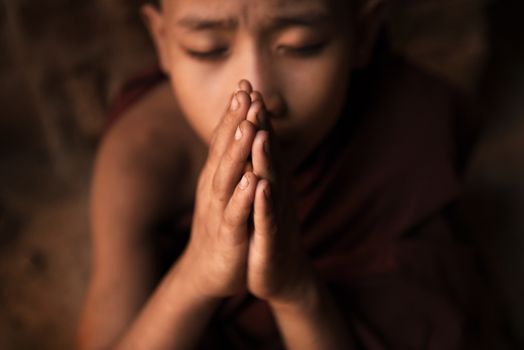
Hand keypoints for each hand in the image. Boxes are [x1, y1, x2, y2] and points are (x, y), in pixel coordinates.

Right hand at [177, 86, 258, 298]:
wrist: (209, 270)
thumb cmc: (223, 224)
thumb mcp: (226, 190)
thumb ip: (231, 163)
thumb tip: (239, 132)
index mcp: (217, 177)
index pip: (225, 140)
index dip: (234, 114)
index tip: (244, 85)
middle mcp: (215, 189)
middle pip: (224, 151)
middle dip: (234, 122)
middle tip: (244, 93)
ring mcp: (220, 211)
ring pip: (227, 179)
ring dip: (236, 153)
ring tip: (247, 127)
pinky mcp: (228, 236)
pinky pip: (236, 215)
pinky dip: (244, 197)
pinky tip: (253, 181)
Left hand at [239, 82, 316, 304]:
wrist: (280, 272)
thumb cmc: (267, 230)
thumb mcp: (263, 195)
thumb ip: (262, 167)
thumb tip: (257, 138)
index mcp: (270, 181)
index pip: (262, 144)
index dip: (255, 116)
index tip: (246, 87)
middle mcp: (276, 193)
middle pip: (268, 155)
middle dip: (260, 125)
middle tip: (254, 94)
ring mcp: (275, 215)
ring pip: (269, 182)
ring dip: (264, 157)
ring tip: (258, 131)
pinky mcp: (271, 240)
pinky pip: (267, 219)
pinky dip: (263, 202)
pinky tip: (260, 186)